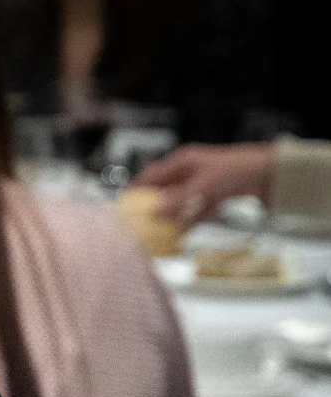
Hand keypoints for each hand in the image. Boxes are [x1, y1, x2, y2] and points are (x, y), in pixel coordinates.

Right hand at [139, 143, 277, 224]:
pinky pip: (197, 212)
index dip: (137, 188)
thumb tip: (155, 209)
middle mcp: (190, 173)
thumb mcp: (205, 183)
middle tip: (140, 222)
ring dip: (171, 218)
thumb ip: (180, 197)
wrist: (271, 174)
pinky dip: (189, 223)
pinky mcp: (215, 198)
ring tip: (159, 233)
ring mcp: (203, 186)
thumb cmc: (237, 169)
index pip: (152, 175)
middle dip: (153, 207)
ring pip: (180, 204)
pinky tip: (182, 234)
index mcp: (183, 162)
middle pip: (165, 191)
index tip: (125, 204)